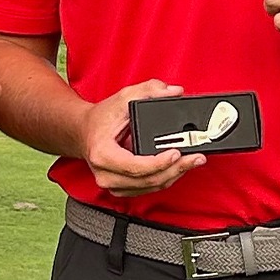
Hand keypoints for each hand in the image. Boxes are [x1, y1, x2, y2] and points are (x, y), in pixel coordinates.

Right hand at [79, 79, 206, 196]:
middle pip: (148, 180)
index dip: (159, 163)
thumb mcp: (123, 97)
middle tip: (196, 158)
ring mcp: (113, 185)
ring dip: (175, 175)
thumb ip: (149, 90)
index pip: (135, 167)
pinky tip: (179, 167)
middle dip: (176, 169)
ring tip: (193, 161)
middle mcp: (106, 175)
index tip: (176, 152)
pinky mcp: (121, 189)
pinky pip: (148, 188)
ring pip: (151, 187)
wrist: (83, 132)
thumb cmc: (101, 118)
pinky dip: (166, 178)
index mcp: (103, 154)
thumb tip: (174, 91)